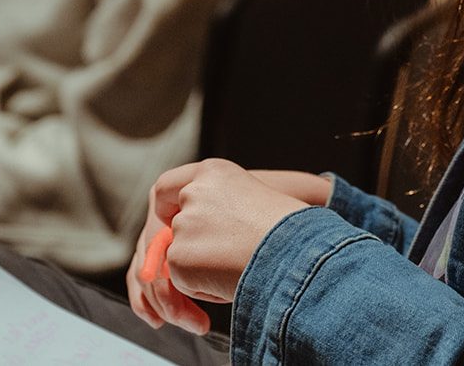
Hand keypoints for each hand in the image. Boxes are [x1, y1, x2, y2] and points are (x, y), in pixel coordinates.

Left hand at [127, 160, 318, 333]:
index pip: (167, 186)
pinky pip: (181, 283)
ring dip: (199, 274)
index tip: (171, 226)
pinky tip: (230, 282)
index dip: (165, 208)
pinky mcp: (179, 257)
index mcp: (213, 172)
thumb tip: (182, 245)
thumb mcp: (250, 203)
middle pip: (172, 229)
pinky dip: (202, 291)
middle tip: (209, 270)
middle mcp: (193, 192)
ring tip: (237, 273)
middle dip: (185, 255)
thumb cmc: (290, 232)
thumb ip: (216, 212)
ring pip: (177, 258)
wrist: (298, 251)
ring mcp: (184, 224)